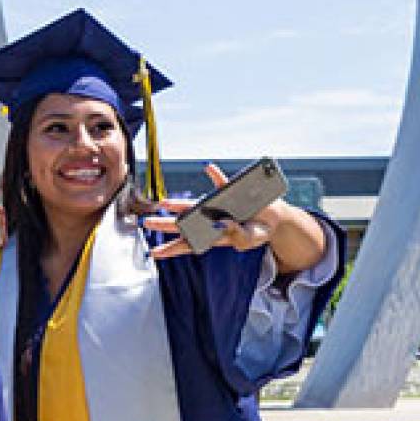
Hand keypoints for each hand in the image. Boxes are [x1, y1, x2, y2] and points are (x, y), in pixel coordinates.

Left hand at [144, 162, 279, 258]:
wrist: (273, 218)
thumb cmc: (257, 231)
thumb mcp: (248, 241)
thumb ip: (236, 236)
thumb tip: (220, 223)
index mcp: (214, 236)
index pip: (189, 244)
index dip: (171, 249)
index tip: (153, 253)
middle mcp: (211, 220)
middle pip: (185, 224)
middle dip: (165, 224)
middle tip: (146, 223)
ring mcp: (219, 206)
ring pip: (196, 205)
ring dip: (179, 204)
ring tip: (163, 203)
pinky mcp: (232, 193)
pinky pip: (222, 183)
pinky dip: (216, 175)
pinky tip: (208, 168)